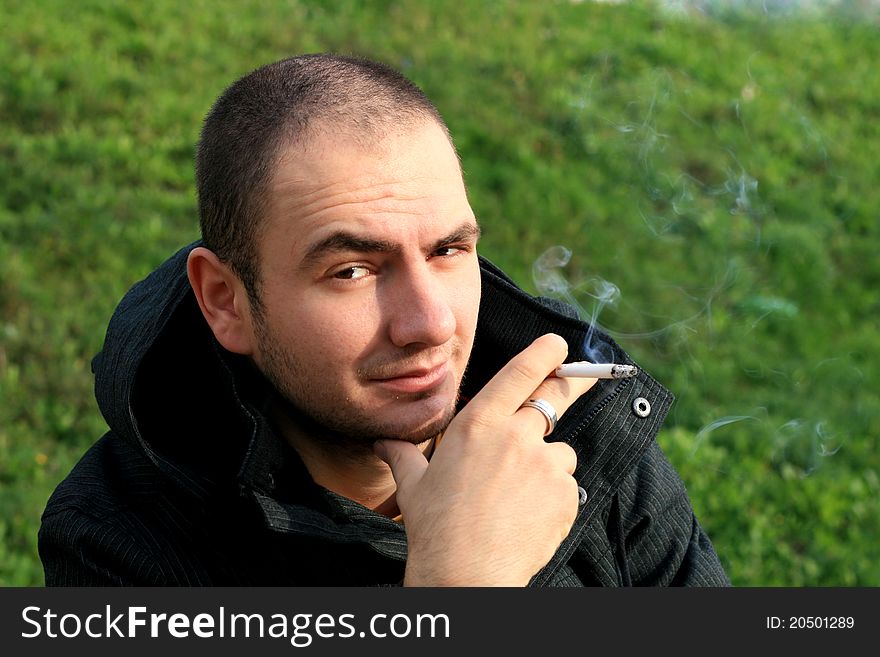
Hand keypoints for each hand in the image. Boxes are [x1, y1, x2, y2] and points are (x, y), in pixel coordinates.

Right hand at [374, 333, 595, 585]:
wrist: (467, 574)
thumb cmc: (435, 528)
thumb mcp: (414, 485)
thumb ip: (402, 455)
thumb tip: (382, 441)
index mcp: (478, 425)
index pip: (519, 375)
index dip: (543, 354)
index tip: (559, 344)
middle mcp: (515, 436)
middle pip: (553, 400)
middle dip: (571, 385)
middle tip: (585, 378)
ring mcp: (544, 464)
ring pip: (558, 453)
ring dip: (546, 467)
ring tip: (518, 499)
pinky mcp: (565, 494)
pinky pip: (566, 487)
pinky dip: (554, 498)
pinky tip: (528, 518)